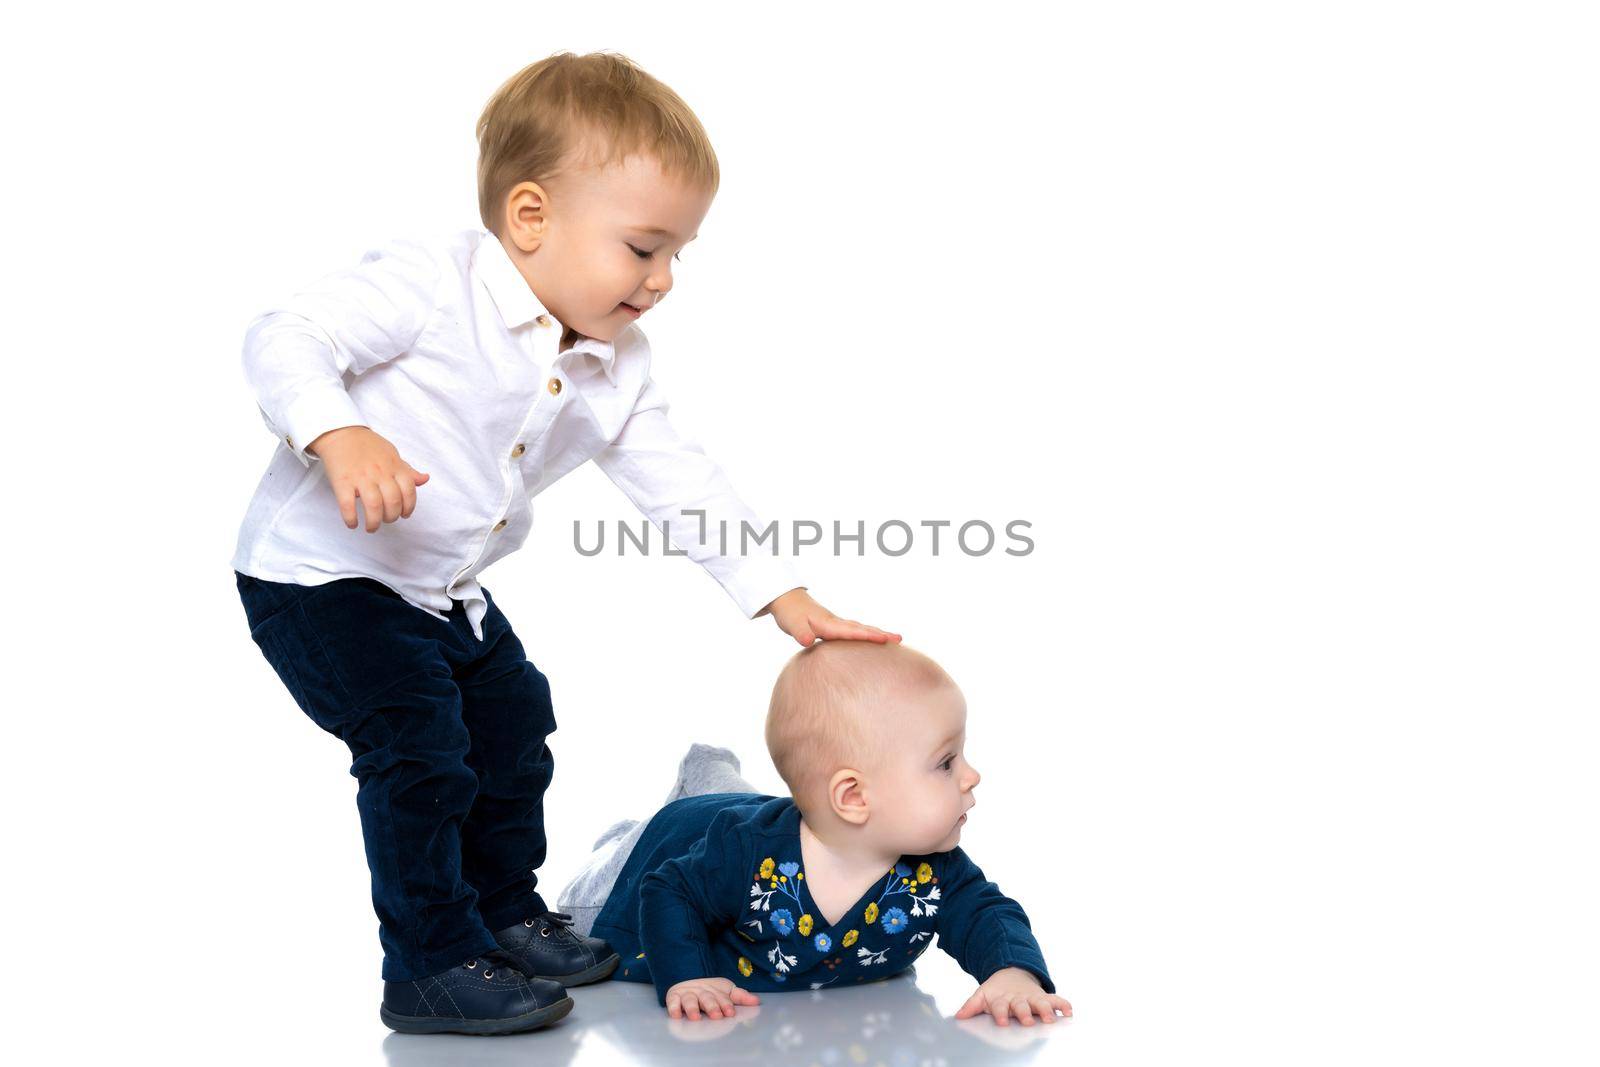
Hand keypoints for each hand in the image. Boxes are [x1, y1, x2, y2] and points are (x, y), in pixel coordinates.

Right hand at [306, 426, 429, 532]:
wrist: (341, 432)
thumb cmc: (368, 445)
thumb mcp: (392, 454)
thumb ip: (408, 470)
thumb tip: (425, 479)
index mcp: (394, 467)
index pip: (409, 492)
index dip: (409, 507)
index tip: (404, 514)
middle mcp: (380, 473)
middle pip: (393, 502)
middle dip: (392, 517)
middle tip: (386, 520)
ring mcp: (361, 477)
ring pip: (373, 506)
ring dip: (374, 522)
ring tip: (372, 527)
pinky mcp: (342, 481)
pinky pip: (348, 505)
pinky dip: (351, 518)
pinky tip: (352, 523)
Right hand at [664, 977, 760, 1019]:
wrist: (687, 977)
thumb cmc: (710, 991)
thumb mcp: (726, 992)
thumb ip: (740, 997)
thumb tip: (757, 1001)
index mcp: (716, 991)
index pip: (723, 997)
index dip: (726, 1004)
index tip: (730, 1013)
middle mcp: (702, 992)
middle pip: (707, 998)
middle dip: (712, 1006)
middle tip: (716, 1016)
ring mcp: (688, 994)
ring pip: (690, 1000)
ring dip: (693, 1008)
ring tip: (696, 1017)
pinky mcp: (675, 997)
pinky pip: (673, 1002)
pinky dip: (673, 1007)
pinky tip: (676, 1014)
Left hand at [760, 588, 902, 647]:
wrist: (786, 598)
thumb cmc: (790, 613)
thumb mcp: (792, 624)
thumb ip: (800, 633)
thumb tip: (807, 641)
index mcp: (829, 624)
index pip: (852, 631)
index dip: (869, 635)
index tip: (885, 640)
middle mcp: (836, 622)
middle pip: (862, 628)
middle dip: (881, 634)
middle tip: (900, 639)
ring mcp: (836, 623)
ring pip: (860, 628)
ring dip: (877, 633)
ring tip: (894, 640)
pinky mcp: (833, 626)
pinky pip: (854, 631)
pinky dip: (866, 633)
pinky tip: (872, 640)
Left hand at [954, 967, 1071, 1025]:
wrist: (1011, 973)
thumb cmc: (996, 991)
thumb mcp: (982, 995)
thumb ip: (972, 1006)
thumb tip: (959, 1016)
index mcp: (1002, 999)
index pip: (1000, 1007)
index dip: (1000, 1014)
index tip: (1001, 1022)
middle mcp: (1018, 998)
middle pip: (1021, 1006)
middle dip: (1024, 1013)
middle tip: (1027, 1020)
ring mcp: (1032, 997)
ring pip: (1040, 1003)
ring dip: (1046, 1010)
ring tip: (1051, 1018)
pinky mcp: (1044, 996)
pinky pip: (1056, 999)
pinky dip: (1063, 1004)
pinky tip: (1069, 1012)